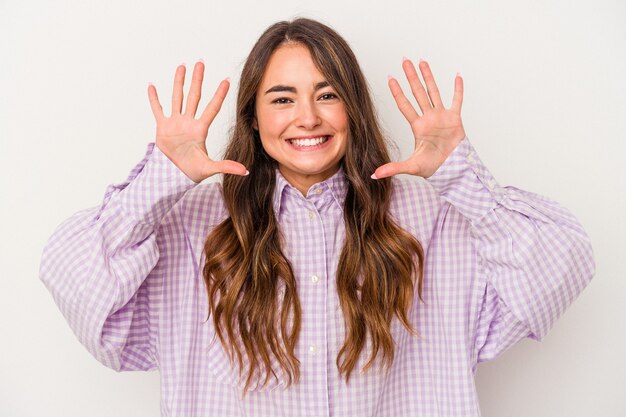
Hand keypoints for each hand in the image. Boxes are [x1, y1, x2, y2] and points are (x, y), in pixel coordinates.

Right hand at [147, 61, 247, 182]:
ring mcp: (175, 123)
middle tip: (200, 62)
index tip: (226, 80)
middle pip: (194, 96)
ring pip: (177, 98)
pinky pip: (158, 110)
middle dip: (197, 79)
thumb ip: (226, 167)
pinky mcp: (162, 127)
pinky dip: (154, 99)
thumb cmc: (193, 171)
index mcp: (200, 129)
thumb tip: (245, 171)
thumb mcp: (210, 168)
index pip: (212, 108)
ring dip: (179, 82)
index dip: (219, 95)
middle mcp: (189, 122)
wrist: (174, 174)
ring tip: (182, 66)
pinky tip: (152, 86)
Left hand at [372, 58, 465, 178]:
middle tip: (404, 60)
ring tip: (422, 61)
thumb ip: (392, 168)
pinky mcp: (455, 119)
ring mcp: (442, 117)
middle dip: (411, 76)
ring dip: (429, 77)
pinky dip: (458, 89)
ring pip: (434, 92)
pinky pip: (457, 100)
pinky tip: (456, 76)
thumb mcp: (411, 167)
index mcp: (418, 126)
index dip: (397, 92)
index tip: (390, 78)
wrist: (452, 170)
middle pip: (418, 92)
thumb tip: (373, 175)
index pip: (405, 105)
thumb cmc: (432, 167)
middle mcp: (428, 118)